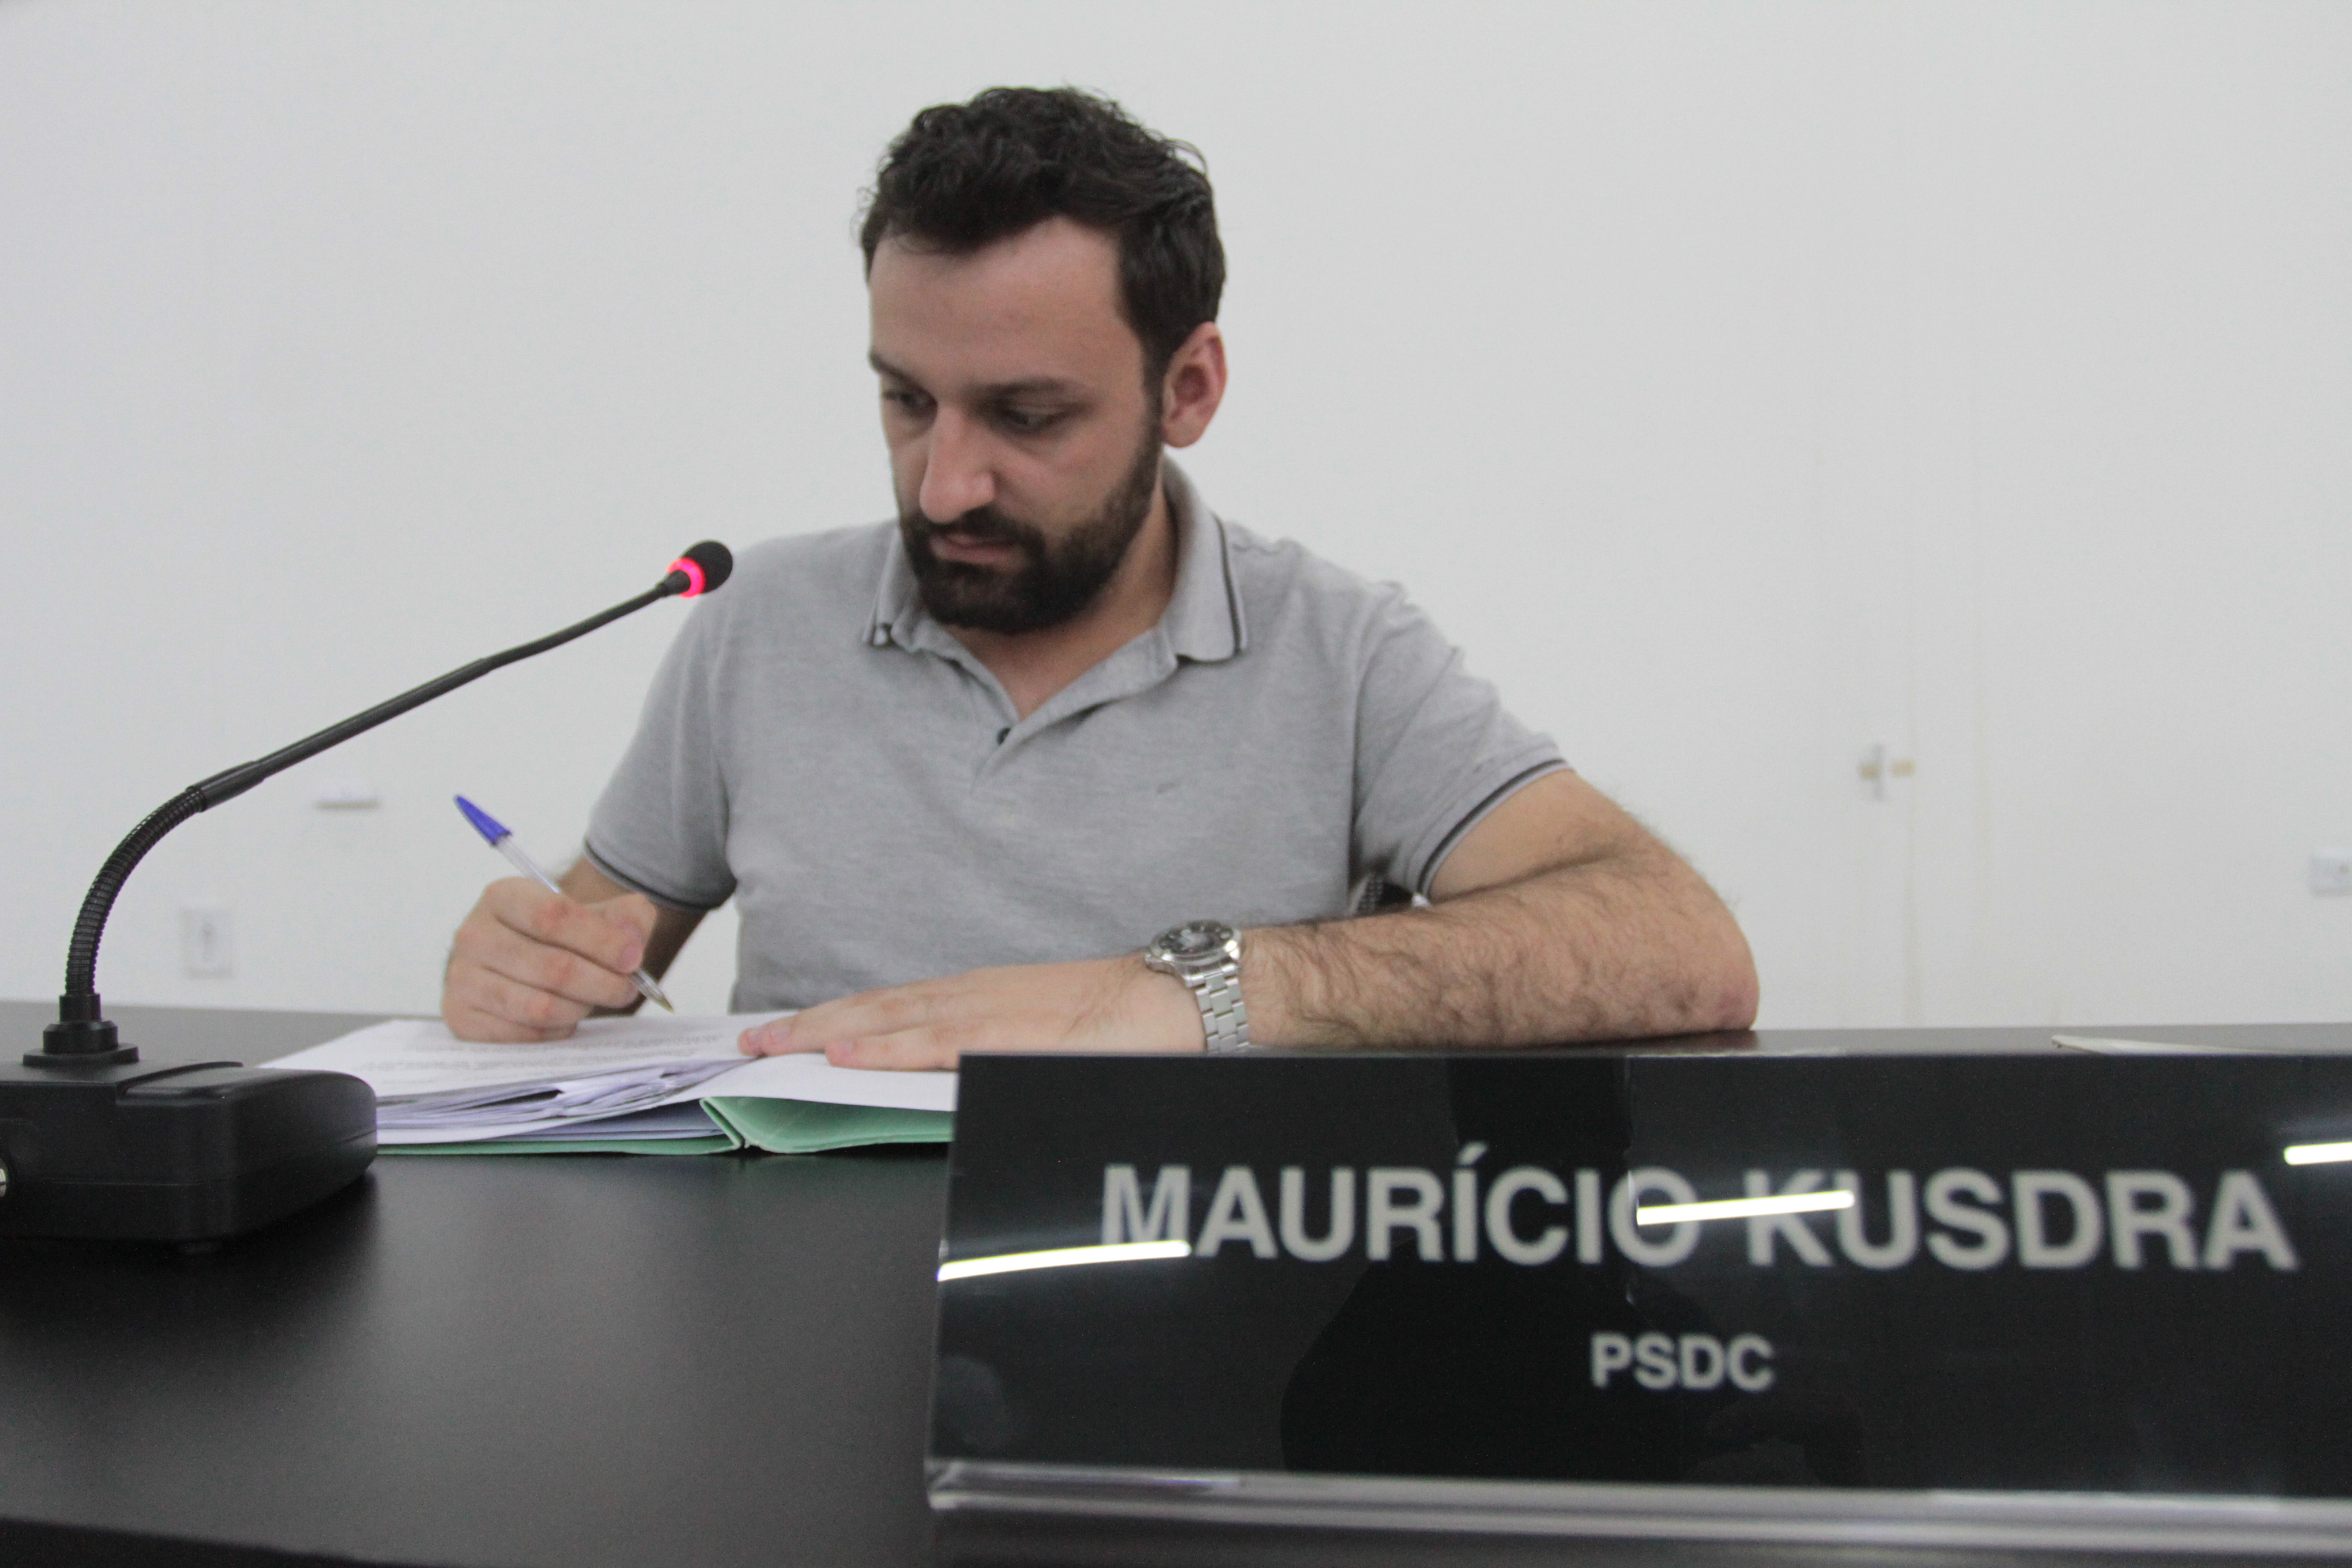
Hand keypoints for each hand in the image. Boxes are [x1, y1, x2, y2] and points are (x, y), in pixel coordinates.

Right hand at [442, 877, 658, 1042]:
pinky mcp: (461, 1016)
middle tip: (626, 989)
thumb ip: (626, 916)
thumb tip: (630, 941)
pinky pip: (523, 1034)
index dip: (600, 940)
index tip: (632, 958)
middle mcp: (474, 934)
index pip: (553, 917)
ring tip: (593, 1000)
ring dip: (580, 1008)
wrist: (518, 959)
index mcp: (504, 897)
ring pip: (538, 1006)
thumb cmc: (561, 936)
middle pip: (552, 967)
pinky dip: (556, 1030)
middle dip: (601, 983)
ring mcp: (461, 978)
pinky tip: (565, 1018)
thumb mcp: (596, 912)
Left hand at [738, 955, 1204, 1069]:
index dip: (835, 1018)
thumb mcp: (1044, 1038)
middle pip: (877, 1009)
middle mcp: (976, 996)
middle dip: (809, 1024)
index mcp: (981, 998)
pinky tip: (847, 1053)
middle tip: (749, 1041)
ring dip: (828, 1030)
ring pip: (892, 1019)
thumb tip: (950, 1082)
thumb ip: (993, 1055)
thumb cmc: (1125, 1020)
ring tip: (775, 1044)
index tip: (785, 1032)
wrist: (1184, 996)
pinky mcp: (1015, 1032)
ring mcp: (992, 1010)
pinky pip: (936, 1041)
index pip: (892, 1007)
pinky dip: (886, 1046)